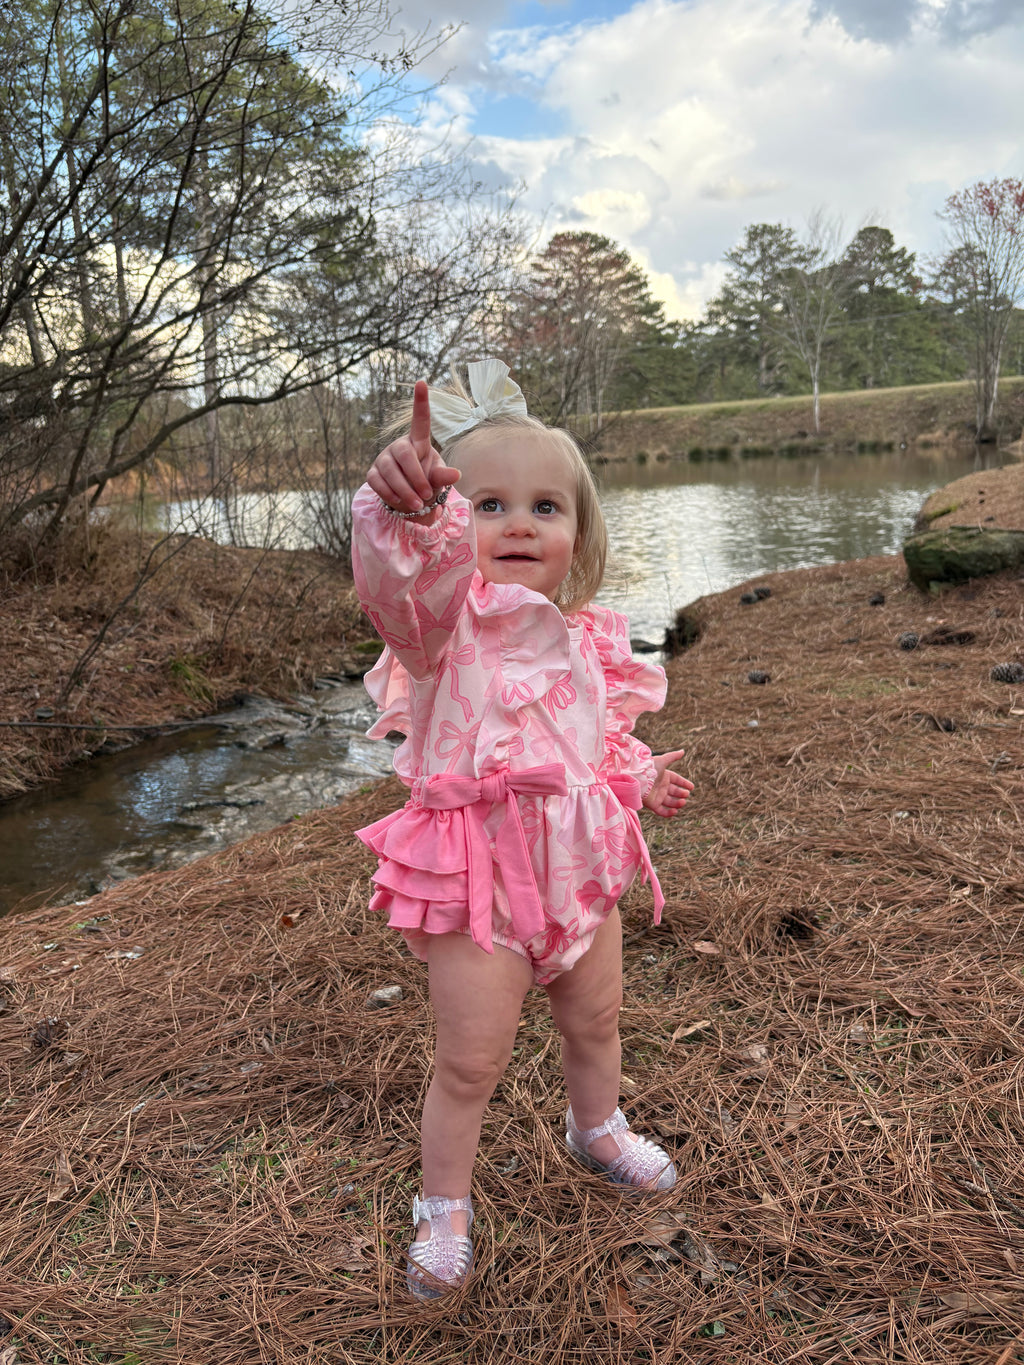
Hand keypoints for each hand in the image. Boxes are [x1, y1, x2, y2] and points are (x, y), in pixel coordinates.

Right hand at [367, 381, 459, 516]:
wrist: (409, 499)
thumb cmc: (426, 482)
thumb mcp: (437, 479)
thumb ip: (444, 476)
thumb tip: (456, 475)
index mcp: (418, 442)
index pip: (420, 420)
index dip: (421, 402)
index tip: (422, 382)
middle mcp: (399, 446)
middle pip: (404, 454)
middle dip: (416, 477)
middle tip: (425, 496)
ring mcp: (384, 459)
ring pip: (390, 470)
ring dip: (405, 490)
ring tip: (418, 504)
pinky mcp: (373, 473)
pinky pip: (377, 481)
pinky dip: (390, 494)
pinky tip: (399, 502)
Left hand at [642, 749, 693, 817]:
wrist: (637, 778)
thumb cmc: (649, 768)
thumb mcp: (662, 761)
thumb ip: (672, 756)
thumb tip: (683, 751)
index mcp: (664, 776)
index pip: (677, 780)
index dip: (684, 783)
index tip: (692, 787)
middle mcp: (661, 786)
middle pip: (674, 792)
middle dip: (681, 794)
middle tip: (686, 794)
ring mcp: (657, 796)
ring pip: (670, 802)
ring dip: (677, 803)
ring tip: (683, 802)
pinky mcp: (653, 804)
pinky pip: (662, 811)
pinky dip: (669, 813)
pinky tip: (675, 811)